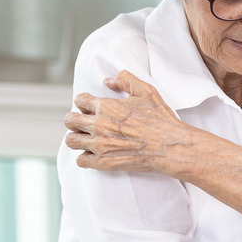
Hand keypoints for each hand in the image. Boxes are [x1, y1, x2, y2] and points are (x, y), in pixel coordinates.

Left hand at [64, 70, 191, 172]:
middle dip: (75, 120)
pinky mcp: (105, 162)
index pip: (79, 101)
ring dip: (77, 138)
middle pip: (70, 121)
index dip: (84, 102)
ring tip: (87, 139)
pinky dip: (85, 157)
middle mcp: (99, 125)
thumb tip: (108, 81)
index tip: (90, 107)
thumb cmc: (161, 119)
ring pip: (71, 141)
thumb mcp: (146, 91)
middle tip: (84, 123)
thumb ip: (125, 79)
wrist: (170, 146)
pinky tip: (94, 154)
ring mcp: (100, 145)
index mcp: (106, 106)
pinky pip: (81, 161)